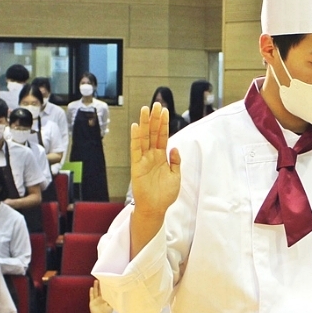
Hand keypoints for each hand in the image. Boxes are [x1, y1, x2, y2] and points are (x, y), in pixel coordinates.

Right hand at [88, 279, 112, 312]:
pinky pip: (91, 296)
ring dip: (96, 286)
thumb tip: (120, 295)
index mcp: (106, 299)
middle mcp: (101, 299)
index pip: (107, 291)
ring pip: (96, 291)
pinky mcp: (92, 303)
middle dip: (101, 284)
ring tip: (96, 280)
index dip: (107, 286)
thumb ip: (114, 301)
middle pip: (101, 290)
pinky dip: (91, 292)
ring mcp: (96, 301)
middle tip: (102, 277)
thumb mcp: (112, 306)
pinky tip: (91, 288)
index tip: (109, 280)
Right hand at [130, 103, 180, 217]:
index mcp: (162, 157)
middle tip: (156, 104)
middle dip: (155, 119)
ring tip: (146, 109)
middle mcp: (152, 155)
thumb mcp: (176, 176)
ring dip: (145, 124)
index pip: (162, 136)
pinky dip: (135, 138)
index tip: (164, 110)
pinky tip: (135, 127)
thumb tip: (175, 147)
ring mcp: (144, 160)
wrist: (156, 208)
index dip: (164, 123)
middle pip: (153, 133)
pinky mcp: (137, 166)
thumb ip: (176, 161)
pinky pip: (136, 150)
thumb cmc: (165, 194)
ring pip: (144, 138)